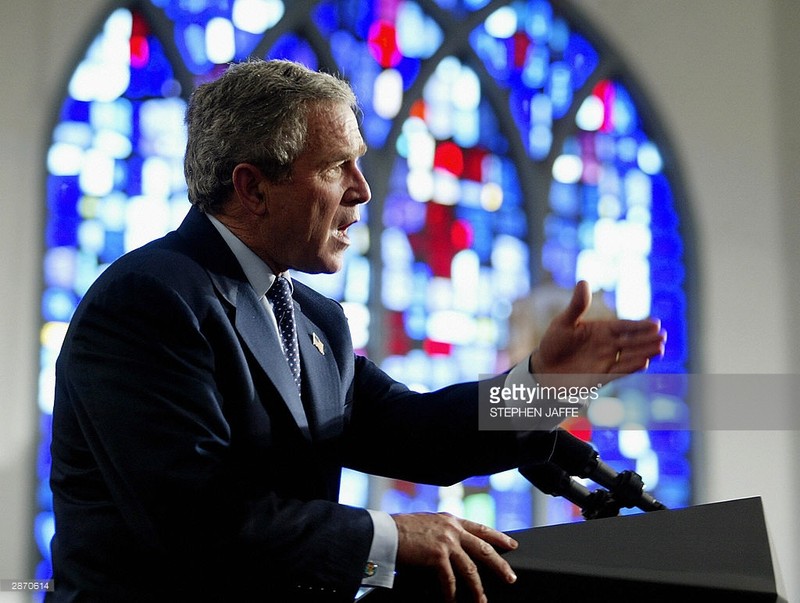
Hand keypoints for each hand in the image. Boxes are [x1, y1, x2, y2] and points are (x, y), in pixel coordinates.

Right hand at [392, 512, 517, 602]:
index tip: (512, 544)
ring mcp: (447, 542)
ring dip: (478, 588)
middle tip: (511, 577)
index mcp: (450, 520)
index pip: (481, 528)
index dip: (498, 537)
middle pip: (484, 549)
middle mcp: (452, 529)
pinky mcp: (438, 555)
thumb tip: (451, 546)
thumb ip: (442, 531)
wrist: (385, 532)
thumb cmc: (400, 529)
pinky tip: (452, 602)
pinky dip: (451, 594)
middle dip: (500, 565)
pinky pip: (450, 580)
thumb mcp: (427, 523)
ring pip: (470, 569)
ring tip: (482, 601)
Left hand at [531, 280, 665, 387]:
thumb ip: (577, 305)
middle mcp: (607, 345)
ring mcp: (606, 361)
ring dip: (644, 353)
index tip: (656, 323)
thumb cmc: (553, 343)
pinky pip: (619, 371)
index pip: (624, 327)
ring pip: (630, 356)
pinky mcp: (601, 377)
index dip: (639, 325)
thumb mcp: (564, 322)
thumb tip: (584, 281)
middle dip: (647, 339)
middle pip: (631, 341)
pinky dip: (631, 367)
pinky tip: (644, 362)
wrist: (544, 369)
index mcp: (601, 330)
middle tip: (663, 336)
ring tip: (660, 349)